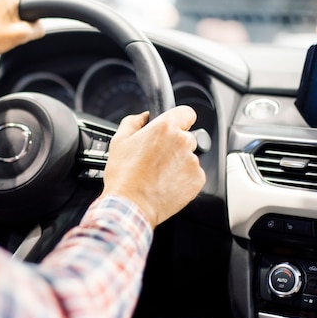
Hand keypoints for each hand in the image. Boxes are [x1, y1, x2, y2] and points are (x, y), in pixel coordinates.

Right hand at [102, 106, 205, 228]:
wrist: (131, 205)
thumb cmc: (124, 175)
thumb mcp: (119, 141)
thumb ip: (133, 122)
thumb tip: (143, 117)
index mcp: (165, 128)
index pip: (186, 112)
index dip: (179, 119)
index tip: (174, 127)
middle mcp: (183, 142)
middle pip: (186, 136)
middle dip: (174, 144)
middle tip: (157, 157)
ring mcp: (192, 162)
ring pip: (189, 156)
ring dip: (178, 162)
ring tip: (159, 174)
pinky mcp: (197, 180)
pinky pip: (193, 174)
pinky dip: (183, 178)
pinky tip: (166, 183)